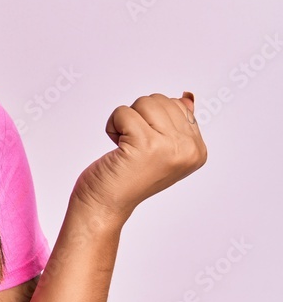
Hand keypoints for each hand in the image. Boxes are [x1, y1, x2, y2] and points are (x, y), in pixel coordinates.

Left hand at [71, 92, 207, 225]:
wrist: (104, 204)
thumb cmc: (127, 177)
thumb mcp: (159, 148)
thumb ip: (175, 122)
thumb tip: (186, 97)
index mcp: (197, 150)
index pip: (178, 105)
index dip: (152, 120)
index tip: (147, 147)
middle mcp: (190, 150)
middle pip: (160, 100)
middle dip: (138, 117)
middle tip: (133, 146)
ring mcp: (170, 147)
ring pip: (143, 103)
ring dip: (125, 120)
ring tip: (125, 146)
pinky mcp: (146, 144)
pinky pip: (123, 112)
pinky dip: (112, 125)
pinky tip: (116, 147)